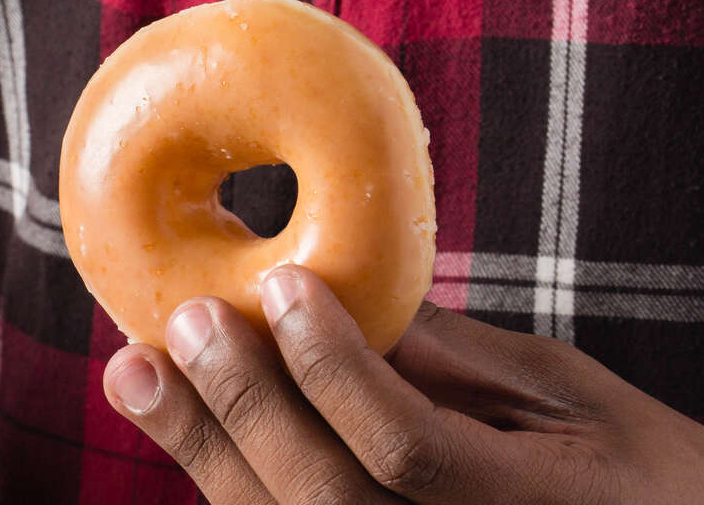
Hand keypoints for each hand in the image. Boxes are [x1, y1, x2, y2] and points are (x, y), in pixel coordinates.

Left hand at [102, 265, 703, 503]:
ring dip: (204, 449)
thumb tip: (345, 299)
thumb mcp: (564, 395)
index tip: (281, 284)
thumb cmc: (627, 465)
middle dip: (242, 406)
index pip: (401, 447)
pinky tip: (187, 422)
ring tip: (139, 376)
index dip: (332, 367)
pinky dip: (225, 478)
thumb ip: (457, 357)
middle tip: (184, 326)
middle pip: (320, 500)